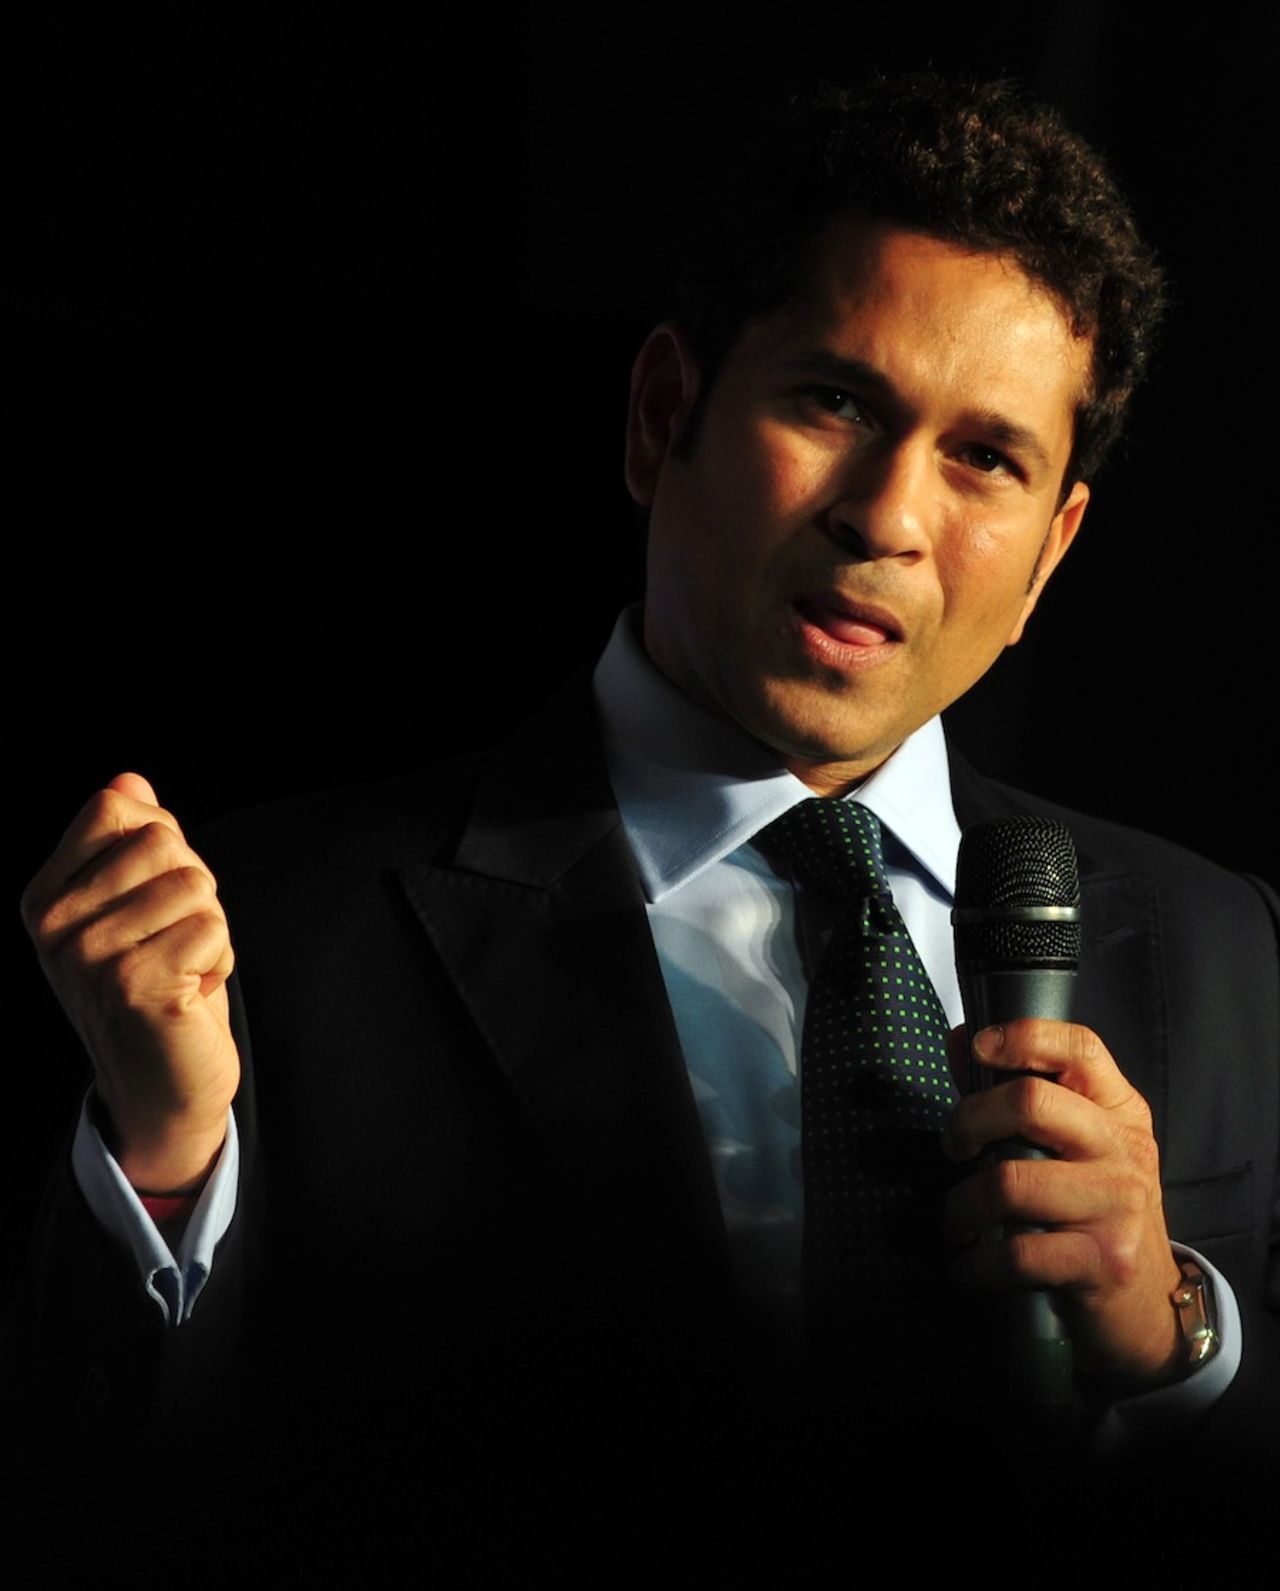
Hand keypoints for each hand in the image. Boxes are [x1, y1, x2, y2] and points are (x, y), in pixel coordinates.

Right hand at [21, 773, 238, 1192]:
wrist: (161, 1087)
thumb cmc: (158, 984)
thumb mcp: (137, 905)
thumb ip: (130, 841)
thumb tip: (128, 778)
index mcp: (45, 896)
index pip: (115, 805)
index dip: (162, 842)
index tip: (152, 897)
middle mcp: (56, 925)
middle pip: (163, 841)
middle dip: (193, 888)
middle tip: (173, 943)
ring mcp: (90, 956)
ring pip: (195, 884)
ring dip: (209, 929)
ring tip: (181, 971)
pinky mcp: (135, 986)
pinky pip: (212, 927)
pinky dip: (220, 960)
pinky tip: (189, 995)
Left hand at [942, 1019, 1182, 1387]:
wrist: (1146, 1303)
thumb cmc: (1092, 1212)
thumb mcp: (1072, 1147)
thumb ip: (1019, 1095)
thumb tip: (962, 1041)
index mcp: (1118, 1110)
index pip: (1078, 1047)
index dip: (1022, 1036)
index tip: (977, 1047)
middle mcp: (1124, 1148)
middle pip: (1030, 1101)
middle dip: (968, 1120)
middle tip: (953, 1148)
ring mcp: (1118, 1204)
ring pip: (1010, 1182)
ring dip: (962, 1206)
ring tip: (958, 1222)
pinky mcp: (1104, 1260)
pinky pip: (1016, 1253)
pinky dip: (976, 1265)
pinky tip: (969, 1267)